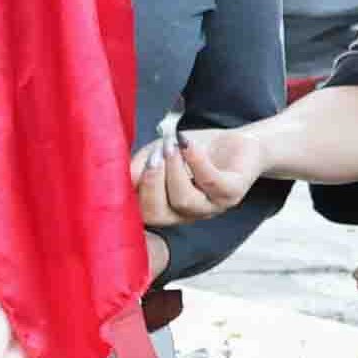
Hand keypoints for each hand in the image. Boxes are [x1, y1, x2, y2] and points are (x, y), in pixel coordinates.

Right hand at [134, 121, 269, 226]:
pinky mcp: (232, 193)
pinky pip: (211, 183)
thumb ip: (140, 164)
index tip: (123, 171)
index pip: (141, 213)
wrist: (236, 143)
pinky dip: (196, 162)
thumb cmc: (194, 150)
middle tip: (151, 158)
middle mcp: (186, 214)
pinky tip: (188, 144)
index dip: (128, 197)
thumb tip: (121, 174)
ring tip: (170, 146)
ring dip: (173, 170)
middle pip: (158, 214)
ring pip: (184, 201)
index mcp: (165, 208)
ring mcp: (210, 207)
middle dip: (150, 185)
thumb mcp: (160, 153)